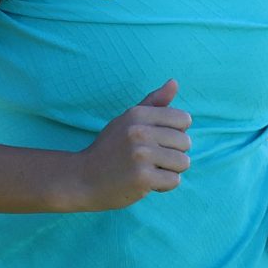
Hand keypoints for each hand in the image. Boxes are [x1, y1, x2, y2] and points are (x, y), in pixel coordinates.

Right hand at [67, 80, 190, 209]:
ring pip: (183, 162)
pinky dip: (162, 185)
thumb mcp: (127, 121)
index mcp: (137, 114)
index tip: (154, 140)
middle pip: (185, 142)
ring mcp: (140, 155)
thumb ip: (153, 102)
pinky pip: (174, 181)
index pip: (183, 120)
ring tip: (146, 170)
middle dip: (172, 153)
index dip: (174, 133)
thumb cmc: (109, 149)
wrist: (82, 178)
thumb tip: (174, 81)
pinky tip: (144, 183)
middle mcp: (139, 132)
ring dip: (169, 170)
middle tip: (147, 159)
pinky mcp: (142, 178)